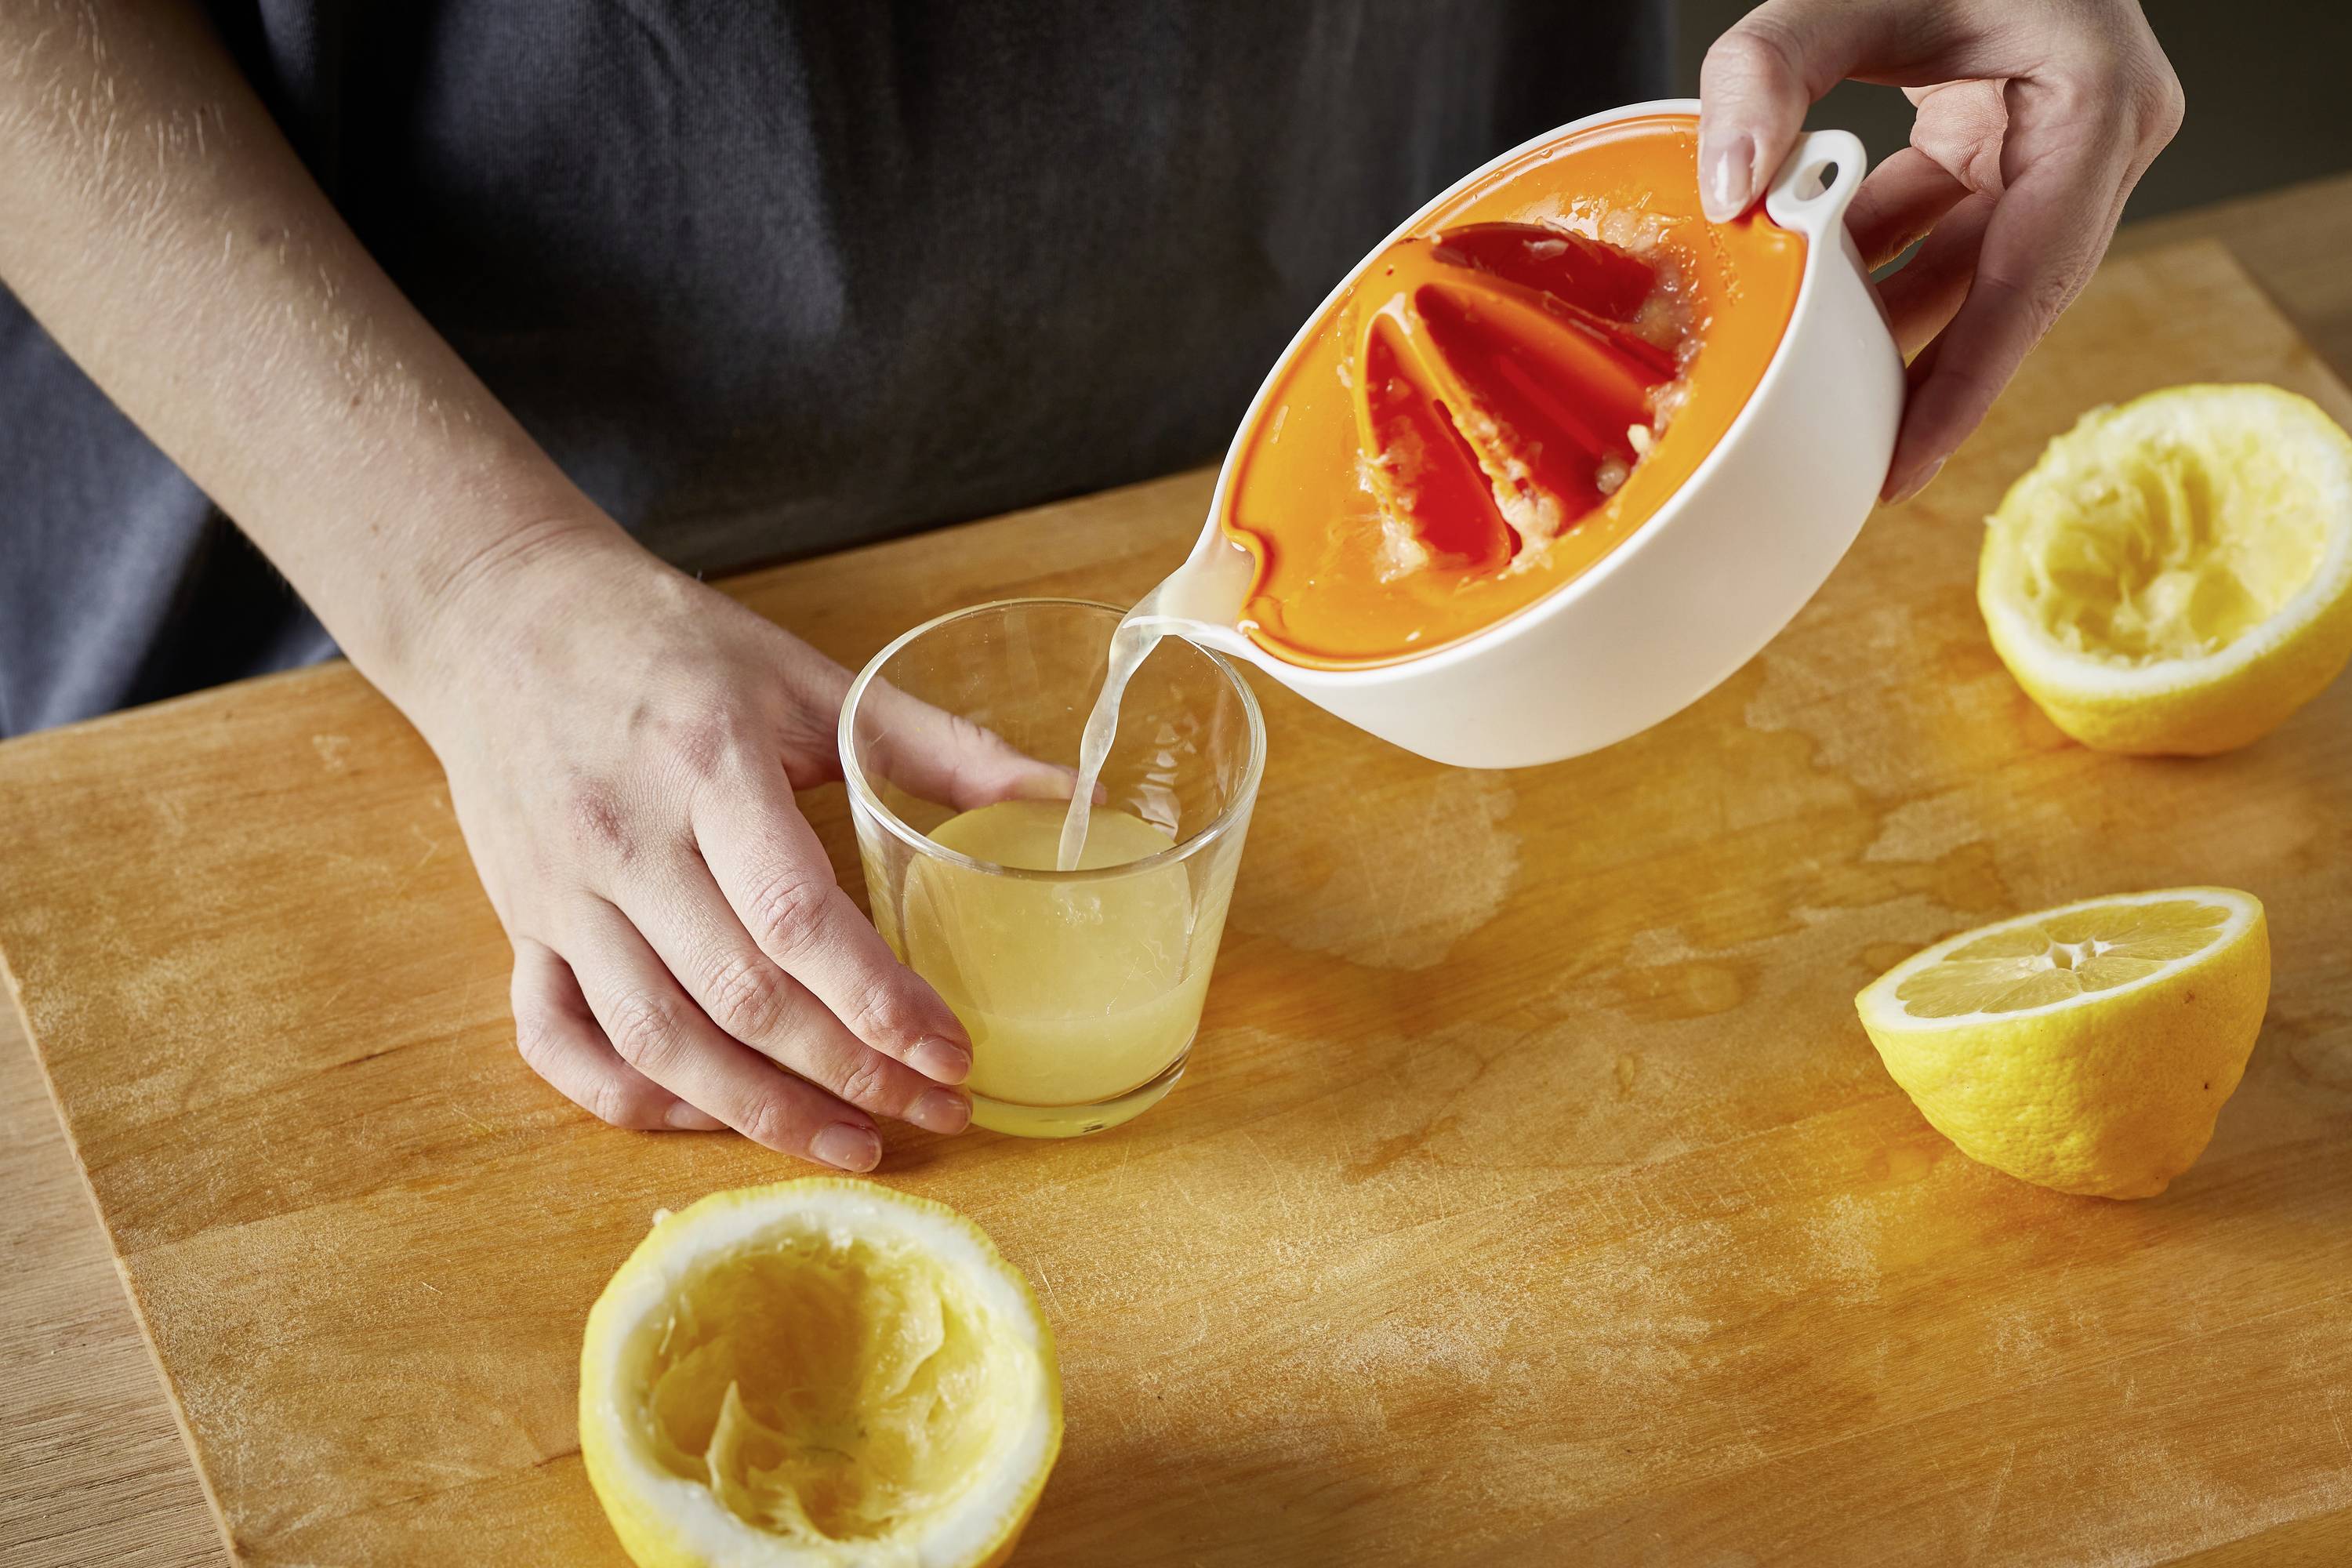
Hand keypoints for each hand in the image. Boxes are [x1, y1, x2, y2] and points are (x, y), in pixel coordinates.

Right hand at [402, 524, 1065, 1167]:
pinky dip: (629, 1099)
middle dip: (849, 1074)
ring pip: (655, 1039)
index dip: (881, 1002)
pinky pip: (557, 1041)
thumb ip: (936, 743)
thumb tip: (1071, 790)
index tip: (956, 1052)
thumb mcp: (804, 673)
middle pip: (740, 997)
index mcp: (708, 764)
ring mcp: (561, 892)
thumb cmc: (665, 641)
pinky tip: (711, 1118)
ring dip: (756, 1112)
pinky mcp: (518, 923)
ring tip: (851, 1145)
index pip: (798, 915)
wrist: (495, 612)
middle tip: (937, 1111)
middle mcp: (627, 839)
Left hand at [1698, 0, 2183, 499]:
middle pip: (2009, 291)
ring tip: (1824, 402)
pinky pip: (1947, 228)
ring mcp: (2059, 134)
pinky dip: (1881, 264)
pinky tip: (1817, 305)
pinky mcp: (2008, 134)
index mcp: (2098, 99)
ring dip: (1894, 323)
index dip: (1967, 381)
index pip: (2032, 276)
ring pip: (1974, 269)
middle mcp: (2099, 128)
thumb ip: (1769, 69)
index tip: (1907, 459)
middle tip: (1852, 463)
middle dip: (1929, 376)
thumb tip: (1730, 185)